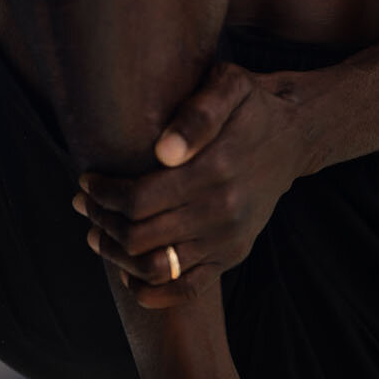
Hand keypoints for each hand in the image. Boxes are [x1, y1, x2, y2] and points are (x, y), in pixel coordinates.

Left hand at [74, 59, 308, 308]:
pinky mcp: (233, 255)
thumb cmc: (251, 106)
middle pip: (139, 236)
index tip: (86, 182)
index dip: (103, 195)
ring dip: (116, 255)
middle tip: (83, 204)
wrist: (294, 135)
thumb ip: (198, 114)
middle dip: (101, 222)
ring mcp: (228, 239)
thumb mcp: (228, 87)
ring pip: (156, 267)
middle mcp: (222, 212)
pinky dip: (151, 291)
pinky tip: (127, 274)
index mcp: (214, 170)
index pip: (139, 199)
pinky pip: (187, 289)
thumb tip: (164, 151)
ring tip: (98, 235)